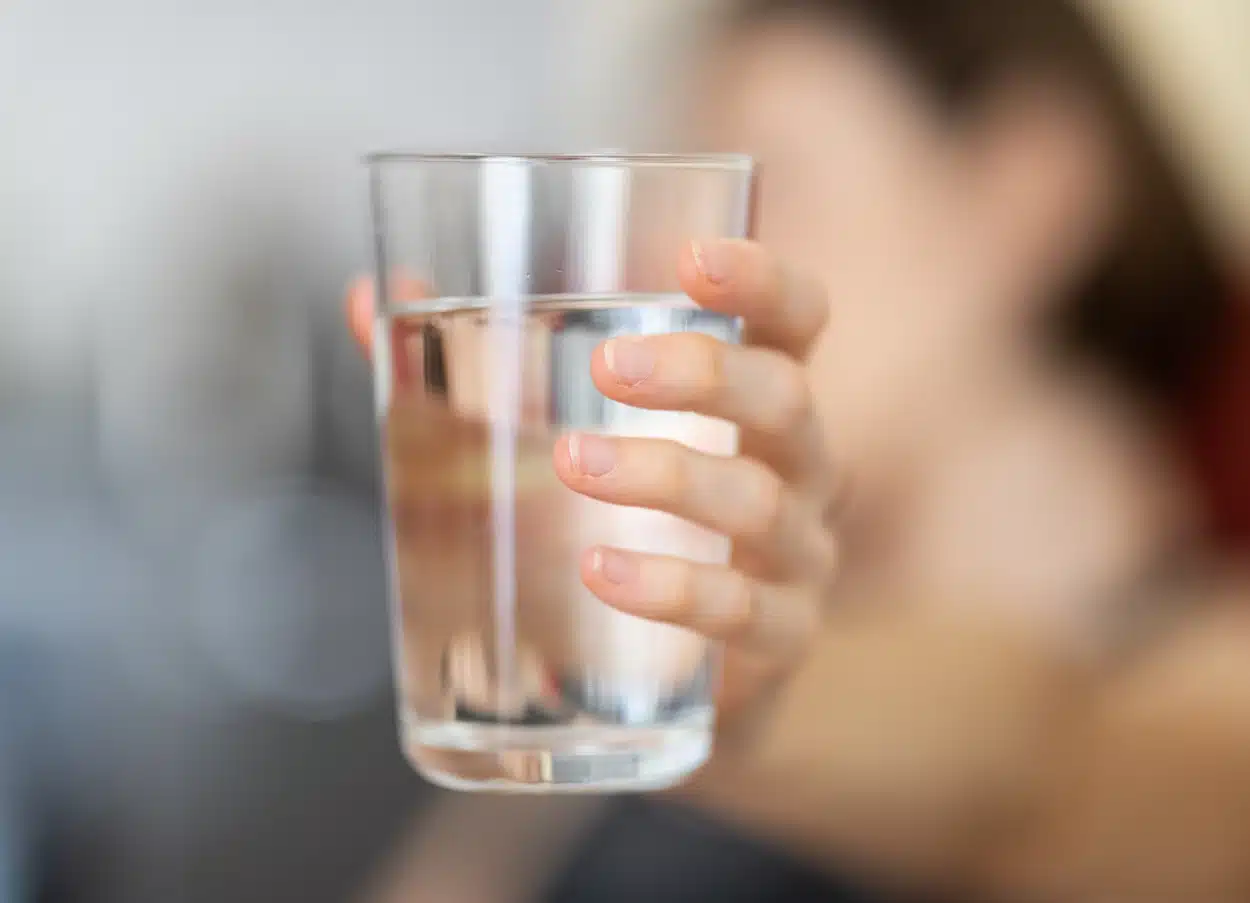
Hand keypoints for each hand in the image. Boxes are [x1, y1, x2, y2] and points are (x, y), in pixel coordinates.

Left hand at [346, 239, 837, 727]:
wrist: (665, 676)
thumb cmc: (616, 522)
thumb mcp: (551, 436)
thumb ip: (468, 368)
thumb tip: (368, 298)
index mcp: (754, 398)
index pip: (798, 319)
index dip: (764, 280)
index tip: (691, 258)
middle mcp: (797, 466)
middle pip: (786, 399)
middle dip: (703, 373)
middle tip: (609, 367)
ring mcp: (798, 554)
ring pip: (759, 501)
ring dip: (667, 476)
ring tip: (573, 463)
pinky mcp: (780, 637)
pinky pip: (743, 610)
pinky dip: (672, 587)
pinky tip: (602, 570)